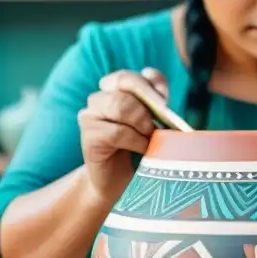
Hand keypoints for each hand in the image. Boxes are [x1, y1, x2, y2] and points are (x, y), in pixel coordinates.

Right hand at [78, 67, 168, 204]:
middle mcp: (100, 97)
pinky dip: (136, 140)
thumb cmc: (138, 150)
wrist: (117, 183)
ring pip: (120, 105)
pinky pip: (117, 132)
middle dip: (150, 97)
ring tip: (151, 137)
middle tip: (165, 117)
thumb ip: (157, 107)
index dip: (155, 83)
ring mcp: (90, 115)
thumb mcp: (152, 124)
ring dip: (142, 122)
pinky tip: (143, 149)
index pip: (136, 74)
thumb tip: (164, 103)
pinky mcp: (89, 136)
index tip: (167, 102)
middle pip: (124, 80)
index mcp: (115, 88)